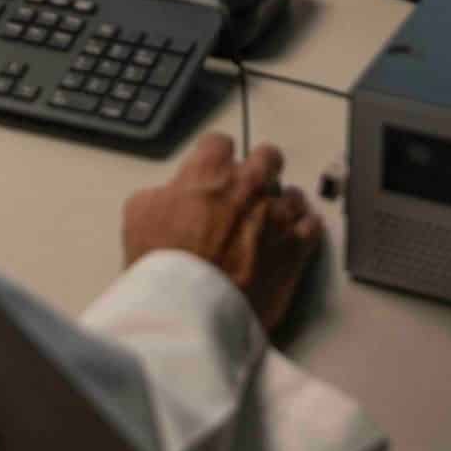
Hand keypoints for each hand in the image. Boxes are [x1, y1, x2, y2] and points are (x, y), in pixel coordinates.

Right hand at [122, 132, 322, 333]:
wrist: (191, 307)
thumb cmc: (164, 264)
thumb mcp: (138, 214)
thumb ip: (161, 193)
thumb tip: (171, 195)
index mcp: (210, 171)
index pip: (219, 142)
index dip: (215, 156)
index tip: (214, 167)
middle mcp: (248, 186)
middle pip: (268, 156)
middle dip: (260, 167)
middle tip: (250, 186)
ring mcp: (277, 215)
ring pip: (293, 193)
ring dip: (282, 202)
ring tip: (271, 218)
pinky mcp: (296, 248)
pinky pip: (311, 225)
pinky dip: (303, 229)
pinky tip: (293, 235)